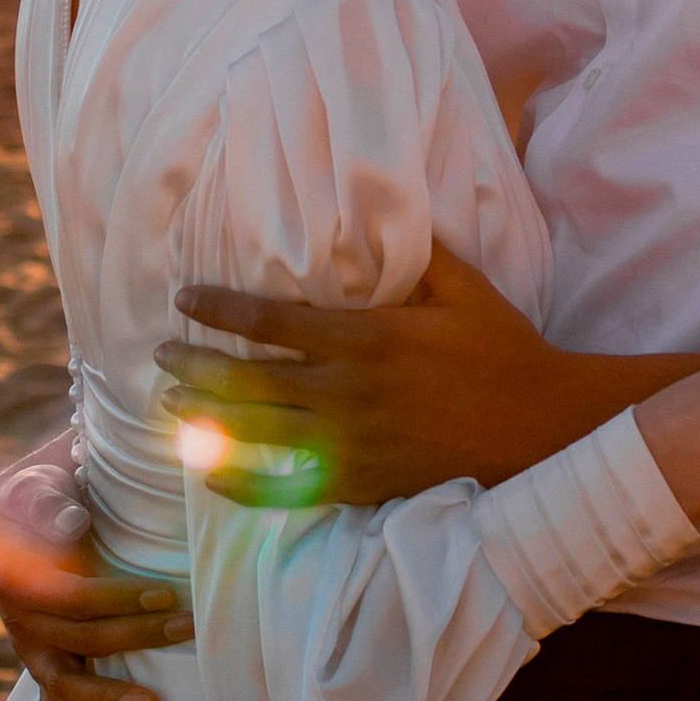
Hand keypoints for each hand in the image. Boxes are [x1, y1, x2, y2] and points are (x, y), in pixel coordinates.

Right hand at [0, 431, 193, 700]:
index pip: (71, 597)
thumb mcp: (44, 478)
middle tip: (189, 626)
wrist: (31, 502)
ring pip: (64, 683)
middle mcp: (17, 615)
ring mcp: (28, 646)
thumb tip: (71, 525)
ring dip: (110, 695)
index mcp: (17, 572)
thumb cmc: (49, 489)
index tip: (167, 593)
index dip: (118, 599)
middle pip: (78, 639)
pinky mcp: (40, 666)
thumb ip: (49, 498)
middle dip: (136, 635)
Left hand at [162, 242, 697, 505]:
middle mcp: (348, 394)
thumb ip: (419, 252)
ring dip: (207, 420)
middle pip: (250, 383)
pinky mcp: (361, 485)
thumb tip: (382, 210)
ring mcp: (351, 446)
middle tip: (159, 357)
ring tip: (170, 408)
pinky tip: (210, 476)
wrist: (541, 428)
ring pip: (259, 435)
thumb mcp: (466, 288)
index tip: (185, 298)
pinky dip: (242, 484)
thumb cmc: (503, 350)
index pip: (272, 323)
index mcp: (367, 339)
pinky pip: (287, 490)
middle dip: (197, 368)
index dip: (221, 310)